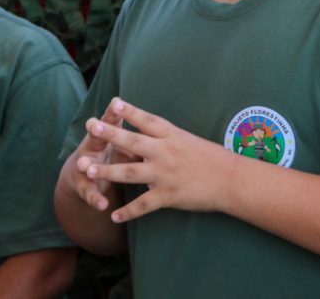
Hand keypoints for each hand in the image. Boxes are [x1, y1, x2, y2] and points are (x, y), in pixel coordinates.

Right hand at [68, 97, 132, 211]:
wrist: (83, 172)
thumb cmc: (110, 152)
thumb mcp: (121, 144)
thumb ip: (131, 136)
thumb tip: (150, 124)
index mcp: (105, 135)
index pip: (110, 121)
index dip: (113, 112)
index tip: (116, 101)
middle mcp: (91, 147)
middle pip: (95, 139)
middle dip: (96, 132)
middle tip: (91, 123)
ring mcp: (85, 167)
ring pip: (86, 166)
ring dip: (89, 166)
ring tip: (85, 166)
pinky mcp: (84, 186)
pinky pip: (89, 193)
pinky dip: (94, 198)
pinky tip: (102, 205)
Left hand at [83, 98, 233, 222]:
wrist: (231, 180)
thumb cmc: (211, 158)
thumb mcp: (187, 140)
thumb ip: (165, 138)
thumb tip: (144, 134)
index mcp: (171, 135)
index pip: (146, 120)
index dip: (128, 111)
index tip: (112, 102)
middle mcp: (165, 151)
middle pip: (132, 141)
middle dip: (109, 134)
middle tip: (91, 126)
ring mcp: (165, 174)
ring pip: (129, 172)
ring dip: (107, 172)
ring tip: (88, 172)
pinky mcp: (168, 195)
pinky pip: (143, 205)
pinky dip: (128, 212)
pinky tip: (114, 216)